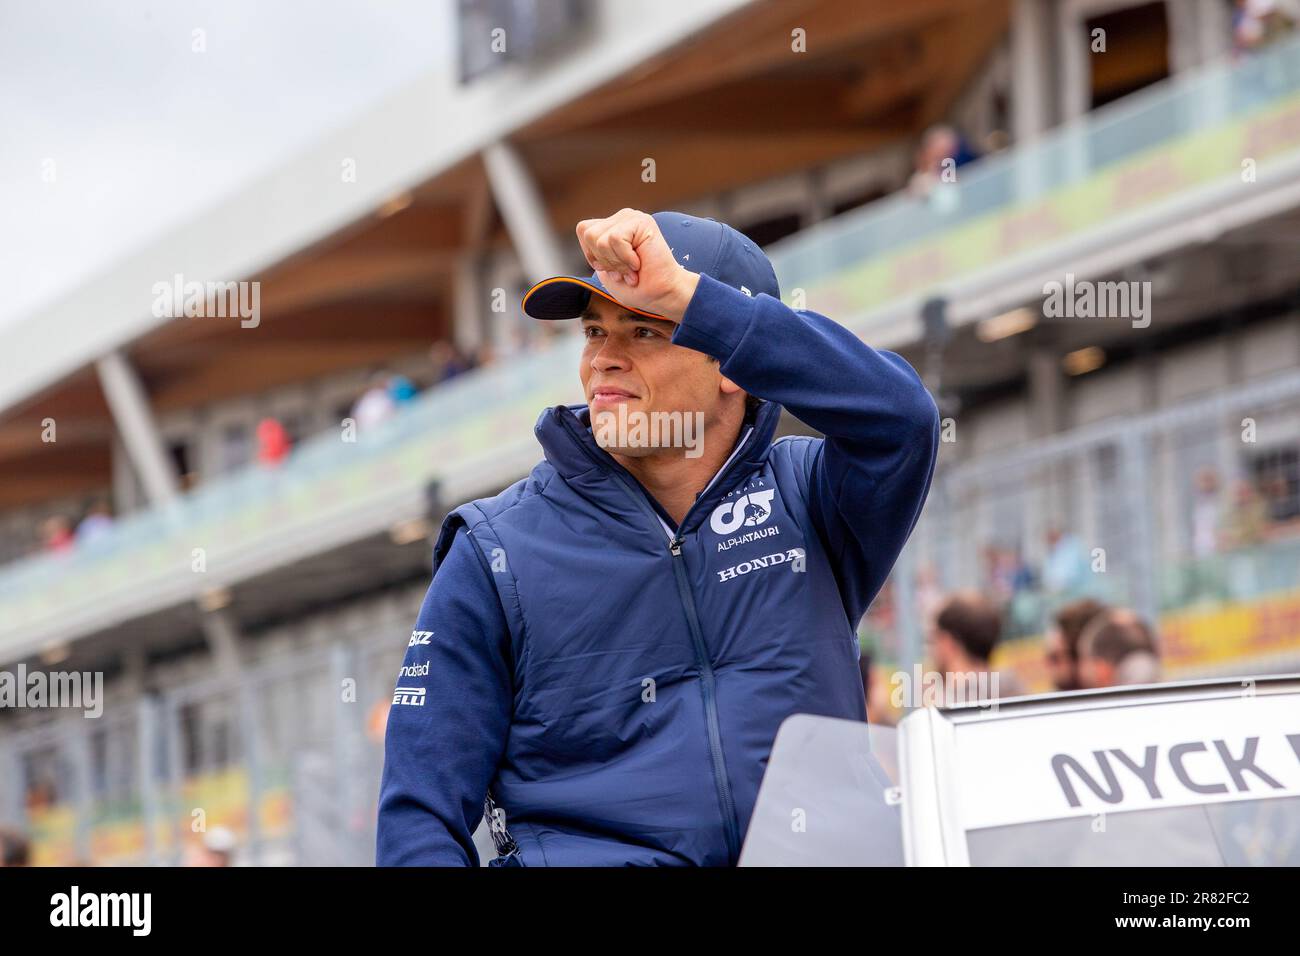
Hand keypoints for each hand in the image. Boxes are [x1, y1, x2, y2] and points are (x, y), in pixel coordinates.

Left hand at [575, 209, 698, 319]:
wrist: (661, 295)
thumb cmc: (637, 287)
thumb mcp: (606, 270)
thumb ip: (593, 250)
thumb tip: (585, 230)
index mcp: (612, 227)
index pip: (583, 230)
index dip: (592, 254)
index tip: (612, 268)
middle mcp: (621, 218)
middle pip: (589, 234)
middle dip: (605, 260)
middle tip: (625, 270)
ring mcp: (632, 218)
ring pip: (601, 239)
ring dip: (616, 262)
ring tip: (633, 268)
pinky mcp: (641, 221)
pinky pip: (615, 239)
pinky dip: (625, 258)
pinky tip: (639, 262)